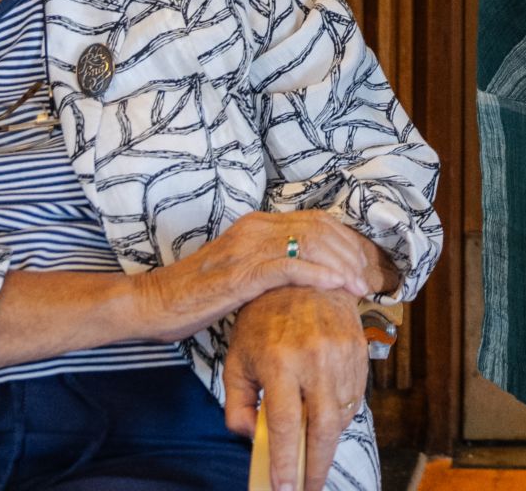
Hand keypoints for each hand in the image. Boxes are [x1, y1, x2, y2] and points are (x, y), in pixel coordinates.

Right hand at [134, 210, 387, 343]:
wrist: (153, 304)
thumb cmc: (195, 296)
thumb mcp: (241, 273)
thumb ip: (271, 266)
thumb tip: (309, 277)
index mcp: (258, 224)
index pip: (317, 221)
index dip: (348, 241)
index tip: (367, 265)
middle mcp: (256, 228)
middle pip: (322, 227)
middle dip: (354, 252)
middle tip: (372, 278)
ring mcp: (248, 247)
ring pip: (312, 242)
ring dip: (344, 264)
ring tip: (363, 287)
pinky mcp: (241, 272)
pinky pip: (290, 266)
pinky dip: (320, 275)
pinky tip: (339, 287)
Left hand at [226, 287, 368, 490]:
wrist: (302, 275)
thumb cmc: (262, 321)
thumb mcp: (237, 360)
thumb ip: (237, 404)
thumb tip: (253, 437)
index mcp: (279, 362)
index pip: (286, 426)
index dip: (287, 463)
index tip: (285, 489)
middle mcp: (315, 358)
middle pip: (323, 429)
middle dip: (317, 466)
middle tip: (309, 488)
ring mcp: (341, 353)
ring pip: (342, 414)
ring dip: (329, 440)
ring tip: (315, 455)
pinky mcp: (358, 349)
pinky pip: (355, 395)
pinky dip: (341, 415)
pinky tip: (326, 420)